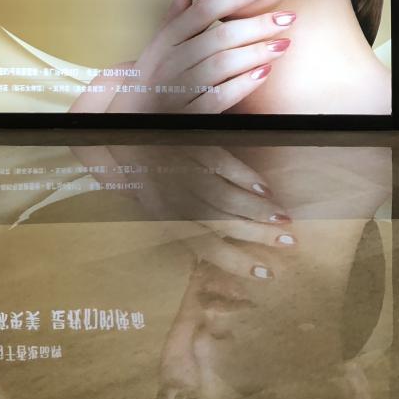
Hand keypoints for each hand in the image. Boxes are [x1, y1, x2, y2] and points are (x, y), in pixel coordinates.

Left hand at [72, 144, 297, 280]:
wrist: (109, 127)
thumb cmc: (128, 170)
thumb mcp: (148, 199)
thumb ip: (178, 219)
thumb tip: (210, 242)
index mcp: (162, 214)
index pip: (203, 244)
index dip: (234, 259)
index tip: (264, 271)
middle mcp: (173, 196)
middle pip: (220, 220)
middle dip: (256, 233)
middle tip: (288, 241)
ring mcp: (182, 169)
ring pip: (223, 195)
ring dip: (257, 208)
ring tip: (285, 218)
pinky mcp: (189, 142)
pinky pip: (220, 162)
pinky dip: (244, 176)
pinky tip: (265, 188)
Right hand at [75, 0, 293, 112]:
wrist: (126, 119)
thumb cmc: (151, 76)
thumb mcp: (157, 44)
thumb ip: (176, 15)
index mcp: (165, 40)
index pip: (202, 10)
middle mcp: (170, 63)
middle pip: (218, 37)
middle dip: (257, 25)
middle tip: (288, 17)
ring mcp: (177, 90)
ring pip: (221, 66)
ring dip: (257, 52)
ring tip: (284, 43)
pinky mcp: (188, 116)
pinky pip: (219, 98)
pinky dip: (243, 84)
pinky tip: (264, 72)